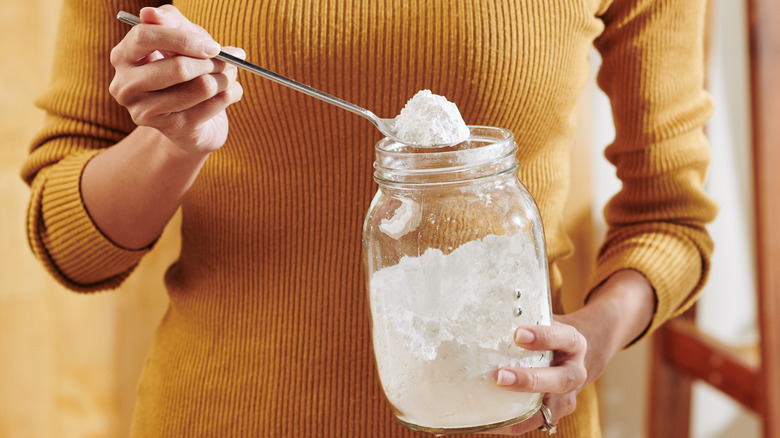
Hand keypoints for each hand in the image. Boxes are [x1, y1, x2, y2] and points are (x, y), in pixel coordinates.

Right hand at [109, 5, 243, 155]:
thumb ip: (170, 21)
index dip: (183, 39)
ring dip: (225, 78)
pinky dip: (230, 95)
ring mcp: (145, 111)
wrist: (191, 120)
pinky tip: (229, 93)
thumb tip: (150, 12)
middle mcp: (125, 86)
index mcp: (123, 57)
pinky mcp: (171, 129)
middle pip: (178, 68)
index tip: (212, 46)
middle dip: (213, 62)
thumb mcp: (179, 40)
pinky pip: (213, 106)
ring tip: (229, 75)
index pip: (145, 36)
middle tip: (230, 60)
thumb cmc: (184, 71)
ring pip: (201, 87)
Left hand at [484, 269, 654, 434]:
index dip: (543, 337)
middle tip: (501, 376)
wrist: (576, 354)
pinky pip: (535, 422)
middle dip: (529, 380)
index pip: (562, 338)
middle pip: (559, 379)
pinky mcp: (555, 412)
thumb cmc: (550, 334)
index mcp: (573, 343)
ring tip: (492, 408)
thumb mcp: (545, 320)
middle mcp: (575, 371)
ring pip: (550, 406)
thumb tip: (481, 310)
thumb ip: (524, 317)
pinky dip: (512, 424)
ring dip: (521, 408)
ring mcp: (567, 395)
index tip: (518, 333)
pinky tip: (488, 422)